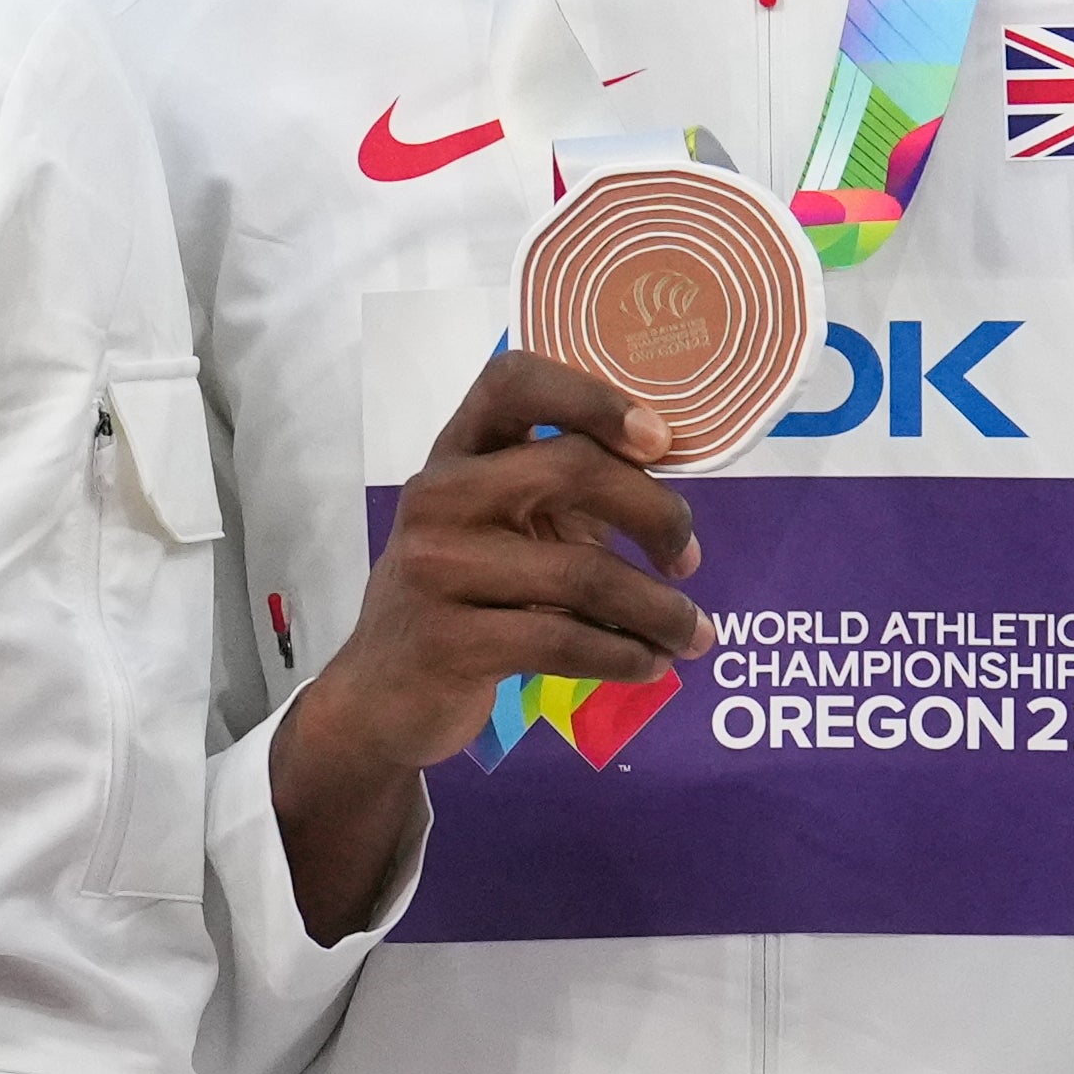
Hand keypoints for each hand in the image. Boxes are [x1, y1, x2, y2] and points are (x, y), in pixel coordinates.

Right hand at [263, 350, 708, 939]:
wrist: (381, 692)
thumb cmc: (462, 594)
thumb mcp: (499, 525)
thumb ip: (564, 491)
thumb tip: (676, 492)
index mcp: (457, 451)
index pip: (514, 380)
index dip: (593, 395)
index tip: (659, 438)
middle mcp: (438, 495)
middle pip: (572, 468)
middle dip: (657, 513)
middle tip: (689, 557)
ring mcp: (436, 568)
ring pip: (582, 572)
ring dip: (658, 609)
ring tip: (691, 634)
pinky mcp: (447, 641)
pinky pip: (563, 641)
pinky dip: (624, 655)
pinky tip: (648, 664)